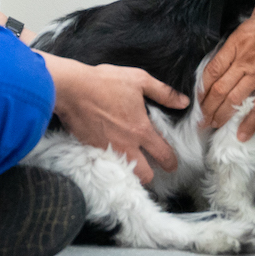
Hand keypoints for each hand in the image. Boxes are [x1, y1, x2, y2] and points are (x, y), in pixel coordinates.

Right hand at [42, 55, 188, 184]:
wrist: (71, 89)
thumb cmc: (105, 82)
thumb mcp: (139, 80)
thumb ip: (163, 93)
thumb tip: (183, 101)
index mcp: (141, 130)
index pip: (163, 155)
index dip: (171, 162)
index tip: (172, 164)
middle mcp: (126, 146)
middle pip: (145, 175)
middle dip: (151, 174)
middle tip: (151, 166)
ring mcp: (108, 151)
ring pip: (125, 175)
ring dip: (131, 172)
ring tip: (132, 163)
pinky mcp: (91, 150)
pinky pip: (107, 166)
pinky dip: (112, 165)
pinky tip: (112, 156)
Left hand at [201, 0, 254, 140]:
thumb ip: (251, 3)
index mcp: (238, 42)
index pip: (212, 68)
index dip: (202, 85)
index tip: (197, 95)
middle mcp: (245, 62)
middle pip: (219, 89)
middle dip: (207, 106)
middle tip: (199, 119)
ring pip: (234, 100)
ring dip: (221, 115)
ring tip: (212, 126)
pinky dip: (250, 123)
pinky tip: (242, 136)